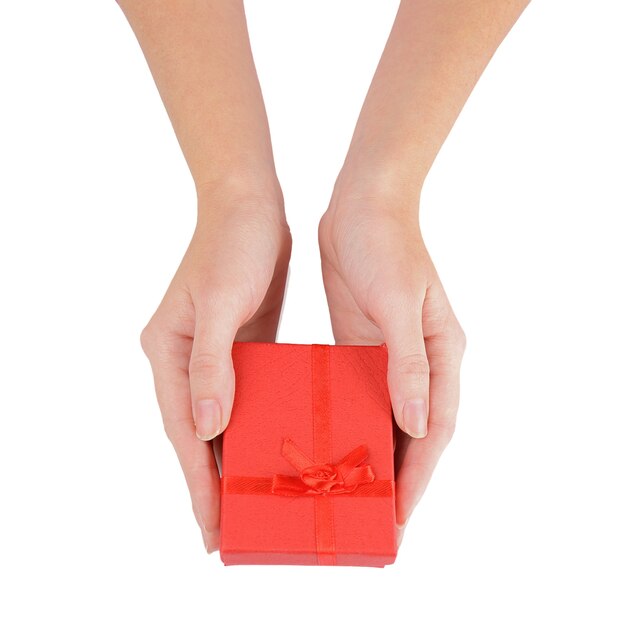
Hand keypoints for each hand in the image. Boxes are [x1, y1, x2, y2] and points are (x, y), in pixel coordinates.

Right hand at [140, 187, 290, 552]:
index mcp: (169, 352)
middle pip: (197, 434)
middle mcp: (185, 360)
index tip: (211, 527)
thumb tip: (206, 428)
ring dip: (231, 459)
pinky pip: (242, 398)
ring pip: (219, 421)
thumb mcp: (223, 303)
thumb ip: (212, 365)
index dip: (197, 481)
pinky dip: (251, 427)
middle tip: (229, 532)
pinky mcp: (238, 348)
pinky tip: (269, 448)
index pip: (184, 430)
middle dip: (211, 482)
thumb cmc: (233, 245)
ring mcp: (212, 355)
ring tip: (251, 501)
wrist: (249, 206)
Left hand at [318, 179, 465, 541]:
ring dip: (369, 456)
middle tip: (370, 524)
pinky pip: (356, 396)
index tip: (399, 518)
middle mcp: (419, 364)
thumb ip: (408, 365)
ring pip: (382, 420)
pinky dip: (347, 424)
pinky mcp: (360, 347)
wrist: (361, 205)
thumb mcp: (399, 304)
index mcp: (441, 355)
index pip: (435, 430)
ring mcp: (388, 357)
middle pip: (411, 434)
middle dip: (395, 479)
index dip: (418, 476)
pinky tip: (326, 445)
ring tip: (344, 496)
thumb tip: (417, 423)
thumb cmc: (389, 246)